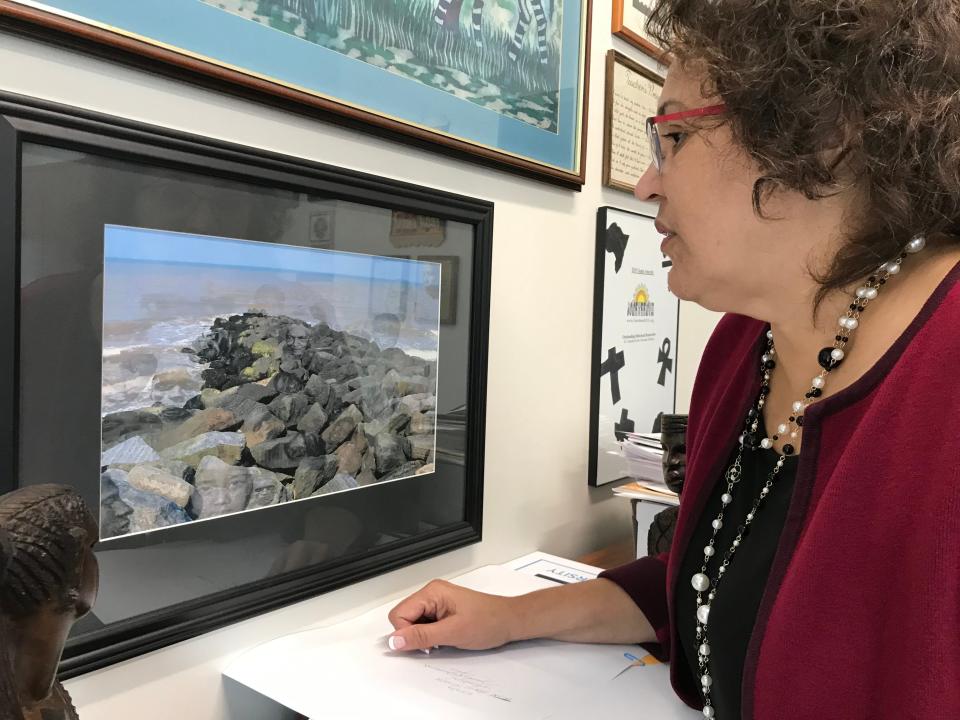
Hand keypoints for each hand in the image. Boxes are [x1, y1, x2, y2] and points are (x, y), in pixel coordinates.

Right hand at [386, 579, 514, 652]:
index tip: (423, 644)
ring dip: (424, 636)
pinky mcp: (442, 610)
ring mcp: (437, 602)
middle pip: (404, 618)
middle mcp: (432, 593)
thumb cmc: (489, 621)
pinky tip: (445, 637)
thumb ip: (421, 636)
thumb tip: (395, 641)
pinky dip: (431, 635)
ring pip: (413, 623)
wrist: (509, 621)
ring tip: (444, 638)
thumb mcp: (452, 633)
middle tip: (435, 643)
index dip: (406, 634)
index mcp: (432, 592)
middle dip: (414, 635)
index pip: (399, 614)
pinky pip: (424, 625)